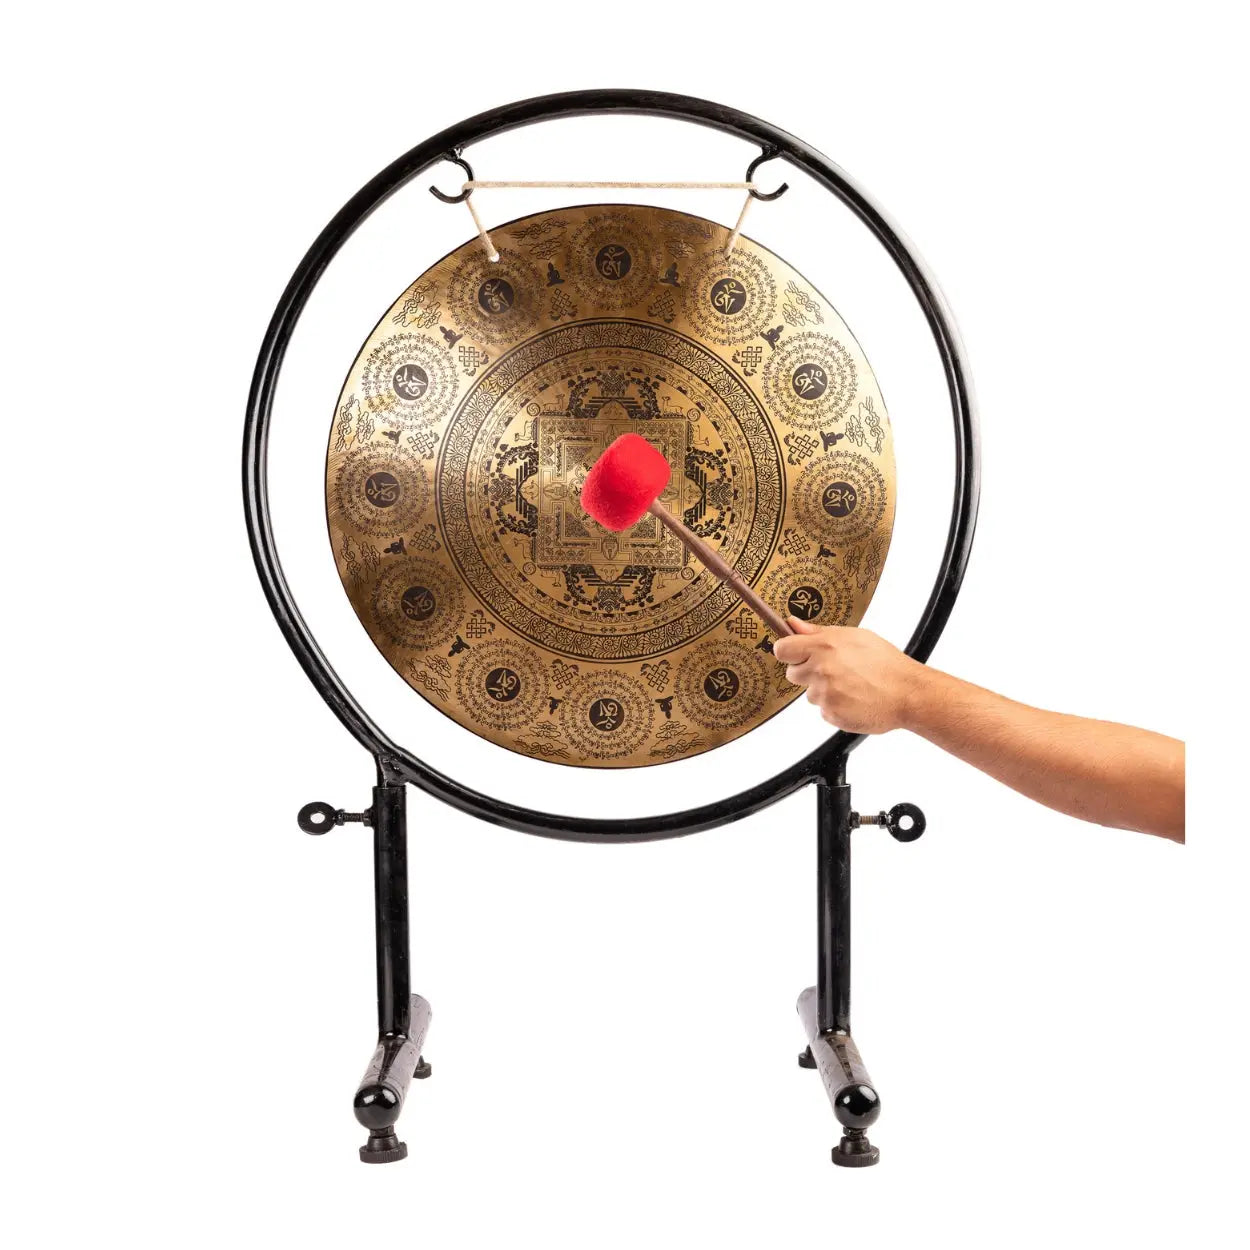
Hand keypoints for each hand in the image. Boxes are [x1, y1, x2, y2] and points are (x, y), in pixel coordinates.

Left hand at [772, 618, 925, 733]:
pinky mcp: (831, 714)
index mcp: (824, 647)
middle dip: (807, 672)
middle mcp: (821, 671)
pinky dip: (835, 706)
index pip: (782, 649)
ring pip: (810, 694)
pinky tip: (854, 698)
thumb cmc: (886, 663)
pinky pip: (823, 710)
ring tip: (851, 685)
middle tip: (832, 670)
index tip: (795, 653)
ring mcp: (825, 695)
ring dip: (824, 690)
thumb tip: (794, 624)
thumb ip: (819, 632)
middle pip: (792, 674)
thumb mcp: (854, 636)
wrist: (907, 693)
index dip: (788, 651)